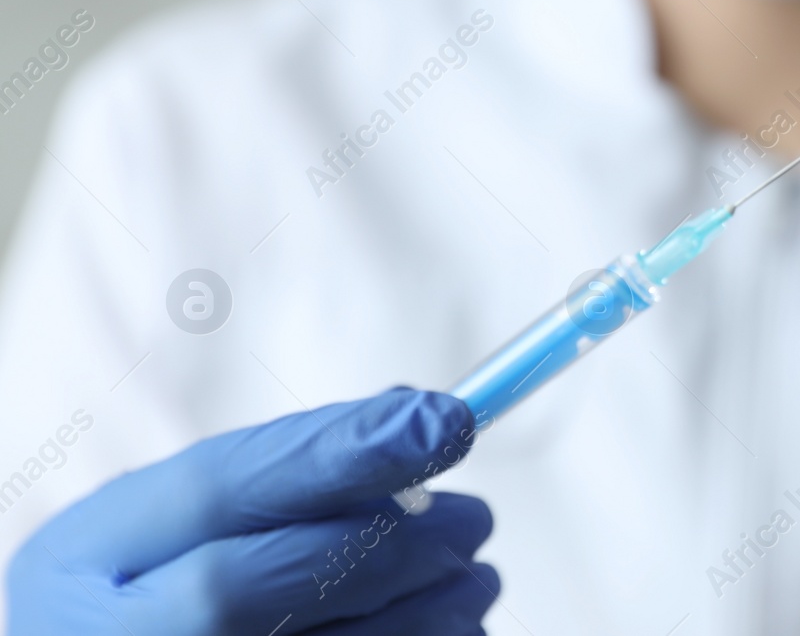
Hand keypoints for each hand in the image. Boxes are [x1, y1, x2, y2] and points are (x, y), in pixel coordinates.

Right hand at [9, 388, 498, 635]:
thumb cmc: (156, 589)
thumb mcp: (180, 516)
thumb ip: (288, 467)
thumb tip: (419, 416)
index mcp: (92, 556)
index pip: (221, 490)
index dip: (343, 453)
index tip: (447, 421)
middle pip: (266, 585)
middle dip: (392, 545)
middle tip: (475, 518)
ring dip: (424, 614)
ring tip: (475, 579)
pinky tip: (453, 629)